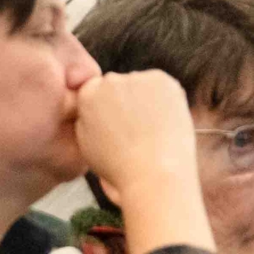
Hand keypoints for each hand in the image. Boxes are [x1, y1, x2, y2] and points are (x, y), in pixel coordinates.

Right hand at [74, 69, 198, 195]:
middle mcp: (108, 81)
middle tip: (137, 130)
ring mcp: (136, 78)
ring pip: (141, 84)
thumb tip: (99, 108)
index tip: (119, 127)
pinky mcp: (161, 80)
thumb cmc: (120, 170)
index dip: (109, 110)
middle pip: (118, 85)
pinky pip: (164, 86)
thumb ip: (88, 119)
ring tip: (152, 131)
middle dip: (125, 101)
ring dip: (146, 100)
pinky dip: (167, 100)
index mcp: (86, 95)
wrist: (153, 176)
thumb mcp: (87, 145)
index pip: (97, 91)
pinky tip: (165, 123)